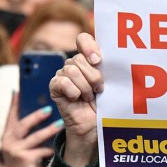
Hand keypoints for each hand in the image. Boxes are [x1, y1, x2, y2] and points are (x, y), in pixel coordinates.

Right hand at [1, 92, 62, 166]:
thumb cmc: (22, 160)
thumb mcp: (20, 144)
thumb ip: (25, 132)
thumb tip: (42, 112)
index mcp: (7, 134)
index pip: (10, 116)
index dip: (14, 104)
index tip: (17, 90)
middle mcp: (8, 141)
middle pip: (23, 125)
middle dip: (36, 116)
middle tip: (50, 109)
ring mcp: (15, 151)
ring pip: (35, 137)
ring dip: (49, 130)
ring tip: (61, 124)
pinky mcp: (23, 160)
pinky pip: (41, 151)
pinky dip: (50, 148)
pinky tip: (58, 147)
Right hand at [51, 33, 103, 166]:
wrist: (94, 127)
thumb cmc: (105, 106)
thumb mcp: (111, 84)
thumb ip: (108, 68)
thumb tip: (108, 57)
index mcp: (89, 59)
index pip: (83, 39)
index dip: (89, 46)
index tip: (98, 60)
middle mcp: (75, 64)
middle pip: (80, 58)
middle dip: (93, 76)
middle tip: (99, 90)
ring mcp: (63, 75)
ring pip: (71, 70)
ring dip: (84, 87)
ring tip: (89, 97)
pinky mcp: (55, 86)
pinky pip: (61, 81)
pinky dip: (73, 91)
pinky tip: (77, 99)